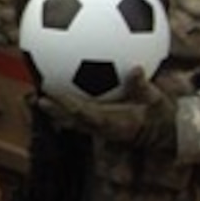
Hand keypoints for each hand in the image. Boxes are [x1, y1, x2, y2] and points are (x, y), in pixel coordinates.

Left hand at [37, 67, 177, 149]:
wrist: (165, 132)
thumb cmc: (160, 113)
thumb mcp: (156, 99)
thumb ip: (144, 87)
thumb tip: (136, 69)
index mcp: (113, 123)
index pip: (84, 113)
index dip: (67, 105)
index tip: (51, 94)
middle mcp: (102, 127)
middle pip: (71, 119)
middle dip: (53, 110)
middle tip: (34, 97)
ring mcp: (99, 127)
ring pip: (72, 120)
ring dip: (54, 111)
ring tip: (34, 97)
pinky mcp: (100, 124)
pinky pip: (79, 117)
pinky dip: (65, 108)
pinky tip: (54, 94)